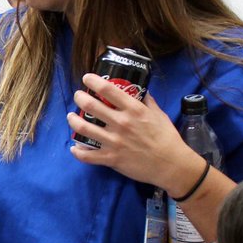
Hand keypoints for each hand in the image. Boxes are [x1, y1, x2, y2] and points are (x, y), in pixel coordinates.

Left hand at [67, 74, 204, 194]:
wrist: (171, 165)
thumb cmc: (167, 138)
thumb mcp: (159, 114)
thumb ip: (147, 101)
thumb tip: (140, 90)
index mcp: (133, 110)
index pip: (109, 90)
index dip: (94, 81)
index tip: (86, 78)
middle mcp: (121, 123)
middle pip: (92, 106)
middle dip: (80, 98)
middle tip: (78, 96)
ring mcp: (114, 141)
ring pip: (84, 128)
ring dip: (73, 121)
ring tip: (71, 116)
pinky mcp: (111, 158)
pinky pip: (88, 156)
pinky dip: (78, 152)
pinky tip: (75, 147)